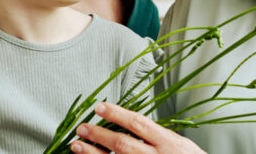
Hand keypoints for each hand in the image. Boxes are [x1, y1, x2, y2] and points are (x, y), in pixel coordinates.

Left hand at [70, 102, 205, 153]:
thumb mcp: (178, 143)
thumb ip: (157, 134)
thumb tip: (133, 122)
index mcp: (167, 142)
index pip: (138, 123)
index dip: (117, 113)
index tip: (100, 106)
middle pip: (122, 144)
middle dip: (99, 134)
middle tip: (82, 126)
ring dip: (93, 153)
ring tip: (76, 144)